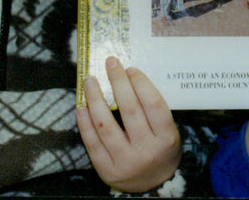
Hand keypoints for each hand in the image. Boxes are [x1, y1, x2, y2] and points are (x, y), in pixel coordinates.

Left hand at [76, 57, 180, 192]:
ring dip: (95, 99)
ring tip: (90, 81)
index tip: (130, 68)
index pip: (153, 104)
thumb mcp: (167, 131)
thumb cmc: (160, 148)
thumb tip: (128, 76)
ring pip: (106, 125)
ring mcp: (125, 162)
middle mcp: (147, 151)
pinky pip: (92, 143)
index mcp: (166, 138)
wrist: (154, 185)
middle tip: (110, 63)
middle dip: (118, 82)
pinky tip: (81, 106)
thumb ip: (152, 109)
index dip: (141, 83)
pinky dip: (85, 123)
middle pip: (129, 110)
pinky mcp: (107, 170)